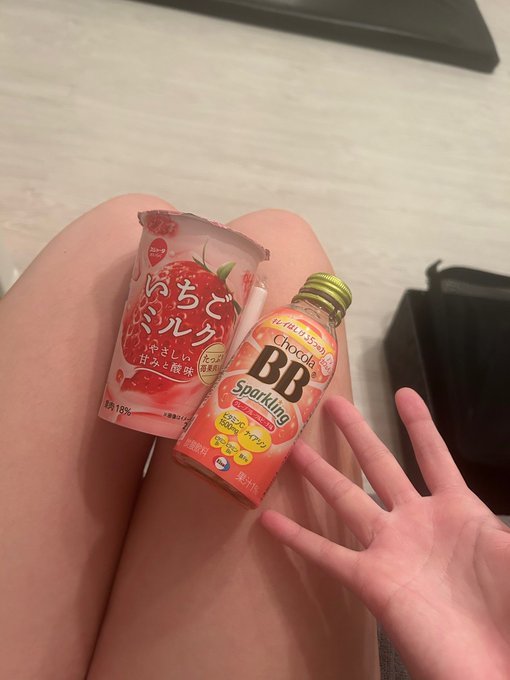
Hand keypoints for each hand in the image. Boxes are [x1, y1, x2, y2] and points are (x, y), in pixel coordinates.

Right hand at [261, 388, 509, 679]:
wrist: (495, 670)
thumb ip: (502, 524)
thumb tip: (497, 503)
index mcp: (457, 512)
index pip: (434, 457)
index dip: (420, 425)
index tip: (403, 392)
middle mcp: (416, 523)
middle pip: (381, 467)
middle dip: (358, 434)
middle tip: (334, 403)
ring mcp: (391, 550)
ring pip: (348, 501)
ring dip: (321, 475)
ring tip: (294, 448)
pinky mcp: (372, 583)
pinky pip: (329, 556)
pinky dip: (298, 539)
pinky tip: (271, 522)